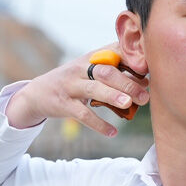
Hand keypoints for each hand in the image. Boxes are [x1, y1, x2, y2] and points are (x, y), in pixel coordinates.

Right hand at [5, 44, 149, 135]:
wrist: (37, 93)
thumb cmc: (75, 81)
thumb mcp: (91, 71)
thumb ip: (116, 72)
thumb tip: (147, 80)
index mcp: (91, 58)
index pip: (113, 52)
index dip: (131, 59)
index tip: (149, 69)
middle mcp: (80, 69)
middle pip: (105, 72)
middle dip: (126, 83)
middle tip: (145, 95)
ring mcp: (70, 86)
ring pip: (93, 89)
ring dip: (112, 96)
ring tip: (129, 104)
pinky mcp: (63, 104)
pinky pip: (82, 114)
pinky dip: (98, 124)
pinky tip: (113, 132)